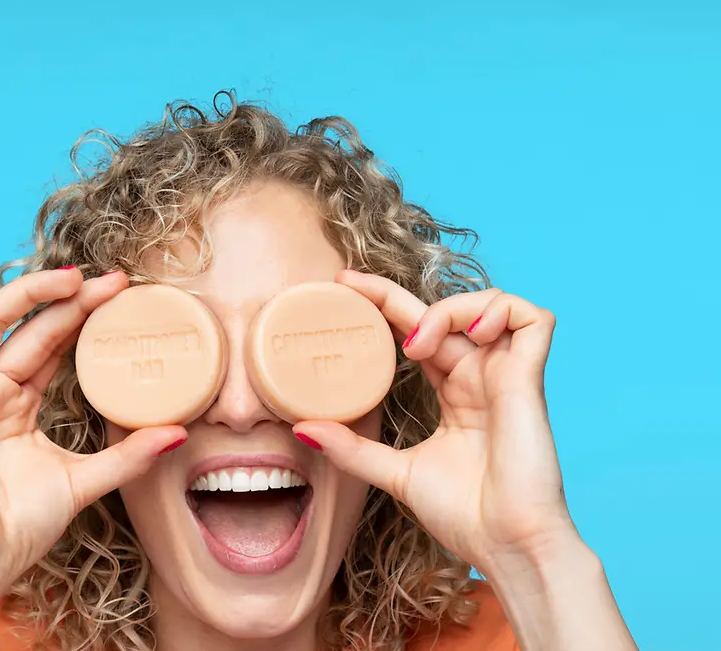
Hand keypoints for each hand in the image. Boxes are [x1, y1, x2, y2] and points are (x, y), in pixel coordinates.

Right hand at [0, 260, 186, 590]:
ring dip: (26, 294)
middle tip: (112, 281)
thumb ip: (129, 453)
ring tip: (70, 276)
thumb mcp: (86, 480)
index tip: (122, 294)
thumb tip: (179, 432)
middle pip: (30, 328)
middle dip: (70, 301)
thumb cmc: (20, 526)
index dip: (82, 316)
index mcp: (18, 406)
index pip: (52, 345)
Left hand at [295, 270, 576, 570]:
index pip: (418, 331)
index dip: (385, 304)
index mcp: (454, 391)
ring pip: (490, 303)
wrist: (507, 546)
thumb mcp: (395, 472)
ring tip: (417, 344)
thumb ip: (352, 448)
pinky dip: (502, 311)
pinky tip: (473, 335)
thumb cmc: (466, 516)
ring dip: (449, 309)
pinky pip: (534, 320)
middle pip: (443, 310)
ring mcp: (507, 375)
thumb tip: (301, 428)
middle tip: (348, 287)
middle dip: (394, 293)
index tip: (342, 287)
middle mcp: (480, 376)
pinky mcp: (531, 379)